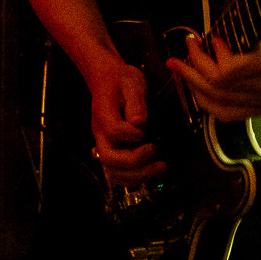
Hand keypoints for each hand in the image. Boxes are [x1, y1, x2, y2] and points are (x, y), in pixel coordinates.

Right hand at [86, 52, 164, 186]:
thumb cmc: (122, 80)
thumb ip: (136, 101)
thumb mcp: (132, 81)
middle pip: (108, 159)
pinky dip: (135, 178)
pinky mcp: (113, 151)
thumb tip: (140, 122)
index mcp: (103, 115)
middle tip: (158, 160)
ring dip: (137, 176)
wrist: (109, 81)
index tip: (146, 126)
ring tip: (160, 168)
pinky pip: (118, 173)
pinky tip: (152, 171)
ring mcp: (105, 145)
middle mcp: (100, 134)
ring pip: (112, 172)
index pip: (113, 131)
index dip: (131, 134)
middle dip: (135, 164)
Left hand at [165, 0, 260, 120]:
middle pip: (219, 87)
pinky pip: (226, 114)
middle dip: (195, 67)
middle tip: (187, 46)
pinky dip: (205, 101)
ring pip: (218, 103)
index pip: (229, 71)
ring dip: (194, 84)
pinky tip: (193, 85)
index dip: (211, 56)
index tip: (208, 37)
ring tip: (180, 65)